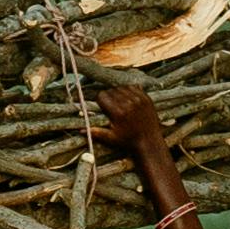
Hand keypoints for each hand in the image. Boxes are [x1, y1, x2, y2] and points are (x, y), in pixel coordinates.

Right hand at [94, 75, 187, 201]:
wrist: (149, 141)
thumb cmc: (128, 141)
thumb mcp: (111, 138)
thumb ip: (96, 132)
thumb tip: (80, 130)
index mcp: (118, 112)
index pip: (102, 96)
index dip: (100, 100)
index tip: (102, 105)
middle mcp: (128, 103)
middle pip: (111, 90)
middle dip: (109, 96)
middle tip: (110, 105)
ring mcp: (138, 99)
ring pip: (122, 87)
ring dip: (119, 92)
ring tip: (119, 102)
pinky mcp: (146, 98)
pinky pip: (134, 87)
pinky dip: (130, 90)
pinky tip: (129, 99)